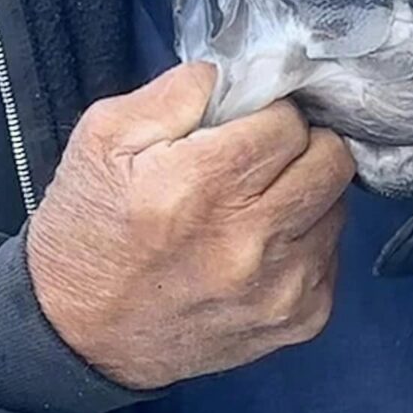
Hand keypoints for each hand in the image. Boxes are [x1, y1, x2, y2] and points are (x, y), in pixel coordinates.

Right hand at [25, 62, 355, 389]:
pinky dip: (307, 244)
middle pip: (332, 159)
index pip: (289, 121)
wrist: (75, 341)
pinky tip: (262, 247)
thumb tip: (244, 71)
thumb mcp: (106, 137)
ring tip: (258, 205)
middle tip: (265, 158)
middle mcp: (249, 241)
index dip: (269, 115)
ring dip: (307, 195)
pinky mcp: (298, 322)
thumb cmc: (90, 229)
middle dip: (303, 146)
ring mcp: (280, 288)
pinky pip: (332, 257)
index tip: (247, 126)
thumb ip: (180, 90)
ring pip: (338, 205)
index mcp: (200, 186)